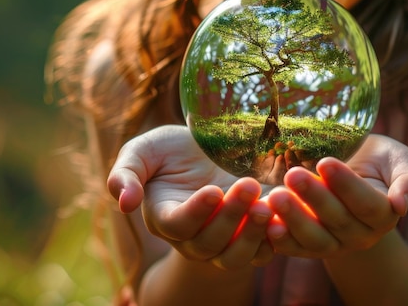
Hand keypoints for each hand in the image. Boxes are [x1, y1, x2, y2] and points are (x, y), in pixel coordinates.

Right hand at [107, 125, 273, 268]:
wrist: (205, 151)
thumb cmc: (170, 151)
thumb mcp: (142, 152)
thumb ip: (125, 174)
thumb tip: (124, 203)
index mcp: (165, 217)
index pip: (178, 225)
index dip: (195, 212)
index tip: (213, 190)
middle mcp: (192, 237)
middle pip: (209, 242)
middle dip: (230, 216)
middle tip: (248, 185)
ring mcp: (222, 241)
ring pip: (234, 256)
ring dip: (252, 235)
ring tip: (267, 206)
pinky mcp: (247, 236)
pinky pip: (260, 253)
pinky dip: (272, 242)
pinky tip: (283, 218)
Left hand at [265, 134, 407, 257]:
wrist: (354, 169)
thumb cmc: (378, 160)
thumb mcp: (400, 161)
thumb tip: (402, 205)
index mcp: (384, 214)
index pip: (367, 204)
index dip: (346, 186)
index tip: (325, 161)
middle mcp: (360, 235)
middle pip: (338, 220)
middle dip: (314, 197)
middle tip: (292, 175)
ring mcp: (335, 244)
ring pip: (315, 239)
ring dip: (294, 219)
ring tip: (275, 196)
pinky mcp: (309, 246)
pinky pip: (296, 248)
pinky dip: (281, 240)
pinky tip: (266, 224)